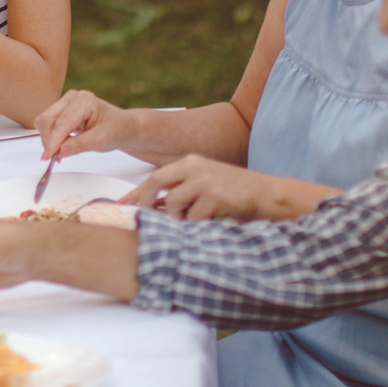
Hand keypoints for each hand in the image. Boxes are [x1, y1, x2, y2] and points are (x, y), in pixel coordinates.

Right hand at [33, 89, 132, 158]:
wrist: (121, 126)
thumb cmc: (116, 130)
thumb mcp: (101, 141)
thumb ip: (79, 145)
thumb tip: (60, 152)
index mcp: (85, 101)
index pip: (62, 122)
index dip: (54, 140)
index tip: (48, 157)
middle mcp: (73, 98)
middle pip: (48, 119)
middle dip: (49, 140)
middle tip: (54, 158)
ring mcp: (66, 102)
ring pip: (45, 121)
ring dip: (48, 139)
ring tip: (60, 152)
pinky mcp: (62, 110)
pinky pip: (48, 123)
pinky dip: (50, 137)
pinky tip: (60, 146)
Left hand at [127, 155, 290, 220]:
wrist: (264, 193)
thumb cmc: (233, 193)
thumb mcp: (203, 186)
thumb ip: (180, 192)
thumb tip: (155, 207)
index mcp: (190, 162)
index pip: (155, 176)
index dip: (137, 191)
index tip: (123, 203)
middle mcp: (194, 167)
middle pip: (155, 182)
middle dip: (146, 202)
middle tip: (146, 217)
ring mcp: (204, 180)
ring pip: (173, 203)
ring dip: (178, 218)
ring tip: (193, 219)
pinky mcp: (214, 196)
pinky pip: (193, 216)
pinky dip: (196, 224)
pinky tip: (208, 221)